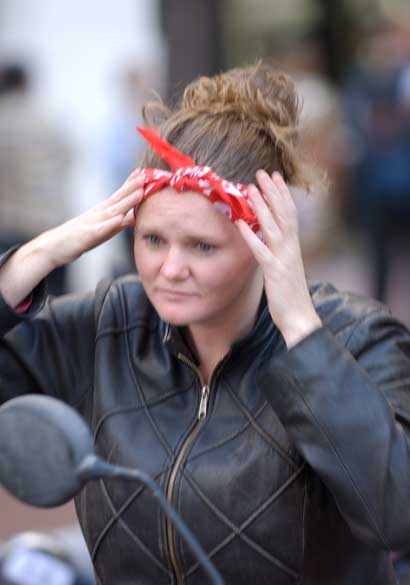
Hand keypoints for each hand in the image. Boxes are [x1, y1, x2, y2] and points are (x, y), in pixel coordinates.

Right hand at [36, 169, 143, 268]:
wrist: (53, 247)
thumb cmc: (78, 238)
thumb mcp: (101, 230)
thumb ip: (117, 223)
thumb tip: (134, 216)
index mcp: (101, 213)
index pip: (118, 197)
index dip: (130, 185)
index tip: (143, 173)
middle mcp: (97, 214)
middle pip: (117, 199)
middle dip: (132, 187)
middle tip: (145, 175)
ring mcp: (91, 224)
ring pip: (112, 211)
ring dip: (126, 201)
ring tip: (139, 192)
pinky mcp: (86, 236)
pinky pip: (100, 230)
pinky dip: (110, 224)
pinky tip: (120, 218)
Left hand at [236, 170, 321, 347]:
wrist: (300, 319)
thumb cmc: (291, 297)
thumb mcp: (286, 269)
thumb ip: (279, 253)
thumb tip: (269, 241)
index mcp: (294, 247)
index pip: (290, 214)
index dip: (282, 195)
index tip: (274, 178)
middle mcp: (292, 248)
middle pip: (284, 213)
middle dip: (273, 191)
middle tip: (262, 172)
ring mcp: (284, 259)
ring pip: (274, 226)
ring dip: (262, 206)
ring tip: (250, 188)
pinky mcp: (275, 272)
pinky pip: (262, 251)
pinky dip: (252, 236)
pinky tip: (241, 223)